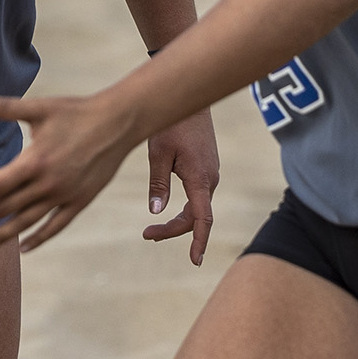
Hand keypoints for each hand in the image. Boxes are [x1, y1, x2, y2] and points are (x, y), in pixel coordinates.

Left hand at [0, 88, 141, 252]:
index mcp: (35, 160)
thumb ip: (5, 107)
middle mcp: (48, 183)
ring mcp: (65, 195)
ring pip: (27, 222)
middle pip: (5, 207)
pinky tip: (23, 247)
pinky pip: (56, 225)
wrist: (119, 121)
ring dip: (1, 235)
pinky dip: (39, 238)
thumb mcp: (40, 107)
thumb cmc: (76, 111)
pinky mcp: (81, 201)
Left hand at [141, 107, 218, 265]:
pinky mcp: (206, 165)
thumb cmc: (172, 123)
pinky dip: (184, 206)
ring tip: (151, 227)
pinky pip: (197, 194)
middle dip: (173, 230)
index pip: (202, 219)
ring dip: (178, 219)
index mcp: (200, 178)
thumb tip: (156, 212)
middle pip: (196, 216)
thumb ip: (158, 184)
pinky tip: (166, 205)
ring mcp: (210, 172)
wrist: (191, 97)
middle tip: (147, 234)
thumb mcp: (158, 153)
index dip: (198, 242)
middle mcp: (210, 178)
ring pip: (197, 206)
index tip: (194, 261)